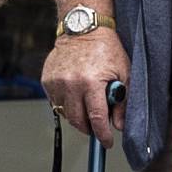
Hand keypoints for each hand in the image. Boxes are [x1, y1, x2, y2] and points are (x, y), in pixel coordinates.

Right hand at [43, 28, 128, 144]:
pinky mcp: (46, 80)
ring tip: (87, 108)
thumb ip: (122, 102)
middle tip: (98, 127)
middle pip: (78, 121)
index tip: (107, 143)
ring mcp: (56, 82)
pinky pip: (55, 102)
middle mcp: (71, 84)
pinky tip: (76, 96)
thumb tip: (119, 126)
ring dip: (77, 117)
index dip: (103, 134)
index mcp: (91, 83)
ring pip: (65, 114)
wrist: (84, 28)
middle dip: (89, 129)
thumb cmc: (108, 50)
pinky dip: (66, 105)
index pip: (96, 118)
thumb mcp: (124, 73)